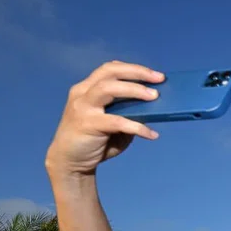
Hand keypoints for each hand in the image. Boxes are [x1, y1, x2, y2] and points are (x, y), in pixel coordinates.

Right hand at [45, 61, 163, 176]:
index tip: (155, 75)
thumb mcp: (114, 125)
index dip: (133, 68)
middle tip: (160, 79)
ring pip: (109, 89)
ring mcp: (82, 107)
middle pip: (110, 72)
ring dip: (134, 90)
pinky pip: (116, 121)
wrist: (70, 162)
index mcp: (87, 88)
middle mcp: (82, 93)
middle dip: (137, 72)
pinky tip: (151, 134)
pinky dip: (136, 126)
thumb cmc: (95, 141)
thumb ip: (128, 114)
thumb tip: (154, 109)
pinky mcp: (87, 124)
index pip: (110, 69)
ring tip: (154, 97)